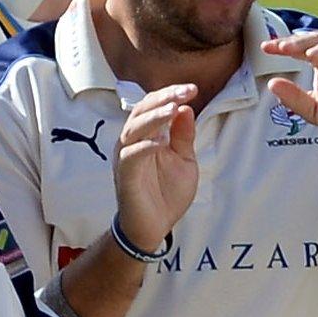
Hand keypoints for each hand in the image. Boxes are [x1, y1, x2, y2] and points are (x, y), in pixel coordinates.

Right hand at [114, 83, 199, 249]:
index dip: (171, 94)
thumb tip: (185, 107)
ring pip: (134, 129)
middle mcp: (132, 141)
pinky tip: (161, 142)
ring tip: (173, 109)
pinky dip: (145, 146)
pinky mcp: (124, 175)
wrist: (154, 227)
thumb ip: (183, 135)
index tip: (193, 89)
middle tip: (185, 92)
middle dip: (164, 98)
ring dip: (154, 117)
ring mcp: (126, 157)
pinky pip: (131, 156)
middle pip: (142, 110)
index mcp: (147, 135)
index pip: (154, 106)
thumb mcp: (184, 160)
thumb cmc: (167, 193)